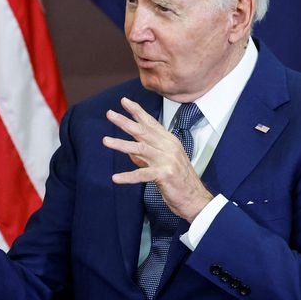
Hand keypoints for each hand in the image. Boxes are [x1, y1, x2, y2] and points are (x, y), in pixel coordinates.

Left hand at [102, 97, 211, 222]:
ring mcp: (167, 160)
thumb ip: (146, 155)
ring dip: (121, 144)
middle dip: (125, 121)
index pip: (151, 123)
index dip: (137, 111)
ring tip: (105, 141)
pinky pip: (142, 174)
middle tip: (110, 114)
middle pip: (143, 131)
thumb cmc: (179, 181)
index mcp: (169, 142)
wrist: (195, 198)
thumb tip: (128, 150)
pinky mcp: (165, 175)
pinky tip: (115, 178)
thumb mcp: (164, 162)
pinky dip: (128, 176)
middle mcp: (168, 147)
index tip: (124, 101)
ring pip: (140, 148)